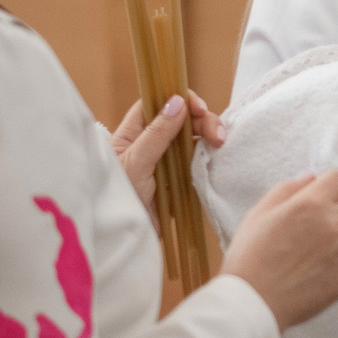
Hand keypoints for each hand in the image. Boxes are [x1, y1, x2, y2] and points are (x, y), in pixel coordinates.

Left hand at [112, 91, 224, 208]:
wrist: (121, 238)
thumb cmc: (116, 196)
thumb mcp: (135, 162)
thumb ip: (157, 133)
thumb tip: (178, 101)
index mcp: (135, 132)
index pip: (159, 103)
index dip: (180, 99)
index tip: (198, 109)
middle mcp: (153, 143)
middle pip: (183, 120)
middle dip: (203, 121)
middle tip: (218, 136)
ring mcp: (168, 162)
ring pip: (194, 140)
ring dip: (210, 139)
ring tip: (221, 146)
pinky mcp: (180, 181)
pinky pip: (199, 164)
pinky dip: (211, 159)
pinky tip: (219, 160)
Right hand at [218, 170, 337, 328]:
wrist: (252, 302)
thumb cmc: (249, 257)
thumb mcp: (259, 213)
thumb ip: (288, 189)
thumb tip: (312, 177)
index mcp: (311, 204)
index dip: (333, 185)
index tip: (325, 195)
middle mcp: (334, 224)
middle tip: (331, 215)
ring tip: (331, 241)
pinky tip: (330, 262)